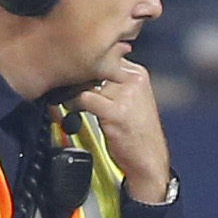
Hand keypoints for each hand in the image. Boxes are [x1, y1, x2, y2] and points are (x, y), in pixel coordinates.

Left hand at [68, 54, 172, 202]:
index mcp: (138, 74)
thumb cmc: (137, 134)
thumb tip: (88, 72)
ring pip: (89, 81)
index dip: (87, 66)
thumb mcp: (131, 100)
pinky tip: (74, 110)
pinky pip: (85, 98)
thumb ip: (114, 83)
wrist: (149, 160)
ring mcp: (127, 95)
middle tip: (68, 87)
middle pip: (96, 67)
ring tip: (73, 102)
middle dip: (80, 78)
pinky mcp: (117, 111)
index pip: (106, 57)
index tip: (75, 75)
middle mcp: (134, 81)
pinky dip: (74, 103)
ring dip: (75, 91)